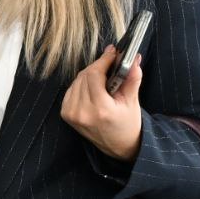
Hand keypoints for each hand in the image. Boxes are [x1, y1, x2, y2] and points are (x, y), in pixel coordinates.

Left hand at [59, 46, 142, 162]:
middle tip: (111, 62)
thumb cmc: (128, 123)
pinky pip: (72, 89)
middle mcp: (82, 112)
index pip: (94, 75)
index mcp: (100, 109)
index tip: (112, 52)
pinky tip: (93, 88)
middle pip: (84, 76)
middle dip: (98, 66)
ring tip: (104, 78)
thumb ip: (132, 78)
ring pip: (77, 81)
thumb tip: (133, 58)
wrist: (119, 145)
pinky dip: (82, 84)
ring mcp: (71, 114)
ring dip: (90, 75)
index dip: (103, 61)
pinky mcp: (66, 114)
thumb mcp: (132, 101)